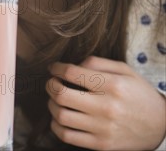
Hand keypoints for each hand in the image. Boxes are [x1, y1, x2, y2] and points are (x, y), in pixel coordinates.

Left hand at [47, 55, 165, 149]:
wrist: (161, 126)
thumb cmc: (139, 95)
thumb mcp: (125, 71)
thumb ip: (97, 63)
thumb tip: (72, 64)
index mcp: (112, 85)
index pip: (71, 73)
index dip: (56, 68)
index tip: (54, 68)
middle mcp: (106, 107)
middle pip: (61, 94)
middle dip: (50, 85)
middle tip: (52, 83)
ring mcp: (102, 128)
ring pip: (60, 115)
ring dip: (51, 105)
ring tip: (56, 100)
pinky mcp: (101, 144)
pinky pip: (67, 136)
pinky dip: (56, 125)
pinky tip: (60, 117)